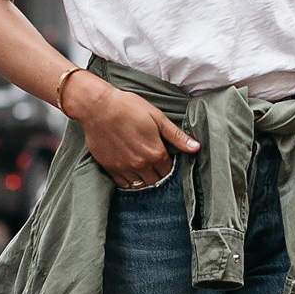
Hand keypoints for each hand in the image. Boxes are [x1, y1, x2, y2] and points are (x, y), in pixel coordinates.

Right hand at [63, 72, 199, 188]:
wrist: (98, 107)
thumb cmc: (129, 107)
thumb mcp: (157, 117)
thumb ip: (177, 136)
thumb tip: (196, 147)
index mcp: (155, 153)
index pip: (169, 171)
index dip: (170, 167)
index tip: (167, 161)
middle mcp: (141, 165)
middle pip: (156, 181)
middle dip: (159, 176)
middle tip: (157, 167)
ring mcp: (124, 168)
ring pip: (140, 186)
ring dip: (145, 181)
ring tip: (145, 171)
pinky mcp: (110, 168)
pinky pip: (123, 185)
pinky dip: (130, 182)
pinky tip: (131, 174)